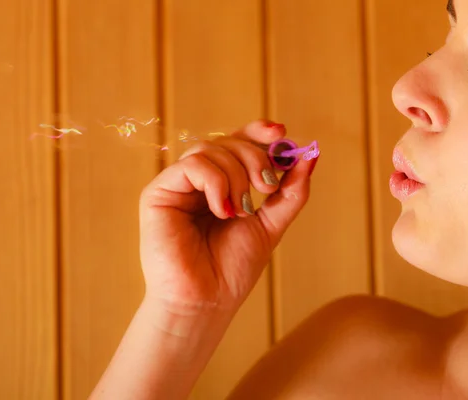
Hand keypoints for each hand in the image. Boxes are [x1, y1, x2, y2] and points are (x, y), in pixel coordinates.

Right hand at [139, 120, 317, 317]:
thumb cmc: (232, 269)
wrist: (206, 301)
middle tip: (266, 188)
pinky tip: (222, 210)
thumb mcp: (271, 224)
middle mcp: (196, 181)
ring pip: (209, 150)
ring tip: (241, 210)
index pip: (236, 143)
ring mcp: (176, 185)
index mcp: (220, 184)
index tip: (281, 134)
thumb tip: (310, 154)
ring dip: (236, 176)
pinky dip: (215, 182)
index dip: (257, 132)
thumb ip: (289, 191)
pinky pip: (192, 166)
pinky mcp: (157, 193)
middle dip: (254, 158)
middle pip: (226, 142)